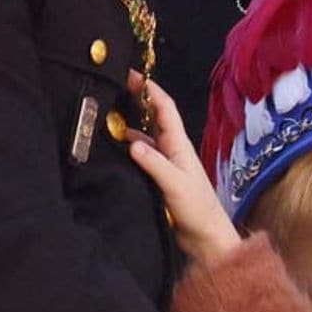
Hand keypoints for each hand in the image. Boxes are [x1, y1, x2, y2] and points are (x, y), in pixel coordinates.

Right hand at [127, 77, 243, 267]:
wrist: (206, 238)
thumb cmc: (197, 210)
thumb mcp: (176, 184)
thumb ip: (155, 164)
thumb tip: (132, 142)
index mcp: (179, 145)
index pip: (164, 108)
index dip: (149, 89)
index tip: (131, 74)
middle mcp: (172, 150)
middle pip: (153, 118)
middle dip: (136, 101)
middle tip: (113, 88)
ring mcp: (166, 164)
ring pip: (145, 137)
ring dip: (129, 125)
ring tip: (105, 117)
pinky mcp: (159, 179)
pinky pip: (141, 156)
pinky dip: (128, 149)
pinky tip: (113, 150)